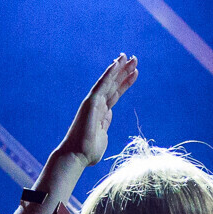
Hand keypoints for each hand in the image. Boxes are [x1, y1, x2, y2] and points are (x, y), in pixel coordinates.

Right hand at [56, 54, 136, 169]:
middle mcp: (97, 104)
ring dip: (119, 68)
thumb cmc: (88, 152)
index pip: (115, 93)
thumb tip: (108, 115)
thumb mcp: (103, 137)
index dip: (125, 83)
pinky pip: (102, 84)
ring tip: (130, 57)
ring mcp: (93, 102)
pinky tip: (116, 63)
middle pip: (113, 84)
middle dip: (124, 72)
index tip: (135, 73)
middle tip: (135, 59)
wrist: (77, 156)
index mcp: (101, 112)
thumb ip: (105, 125)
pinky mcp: (91, 102)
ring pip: (109, 81)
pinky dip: (109, 73)